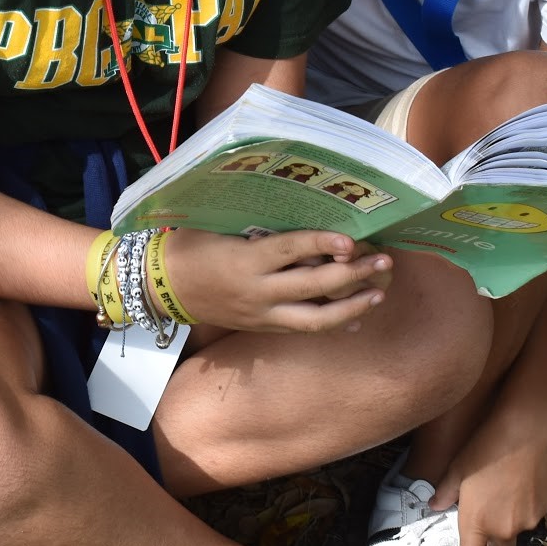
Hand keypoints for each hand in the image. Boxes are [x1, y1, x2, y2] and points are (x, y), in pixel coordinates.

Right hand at [161, 228, 392, 333]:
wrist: (163, 288)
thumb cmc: (190, 246)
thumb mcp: (217, 226)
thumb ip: (258, 226)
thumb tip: (302, 216)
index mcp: (245, 260)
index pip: (291, 251)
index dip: (322, 244)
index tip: (352, 240)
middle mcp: (257, 291)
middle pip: (313, 288)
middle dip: (352, 276)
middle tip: (383, 263)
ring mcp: (261, 315)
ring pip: (314, 320)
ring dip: (351, 308)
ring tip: (379, 294)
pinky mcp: (262, 327)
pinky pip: (302, 329)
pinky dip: (332, 324)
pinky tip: (356, 318)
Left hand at [428, 402, 546, 545]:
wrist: (525, 430)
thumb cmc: (483, 447)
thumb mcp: (456, 469)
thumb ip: (445, 493)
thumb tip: (434, 507)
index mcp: (475, 522)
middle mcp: (502, 528)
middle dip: (491, 541)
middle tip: (485, 513)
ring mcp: (527, 521)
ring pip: (514, 532)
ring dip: (507, 521)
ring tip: (503, 487)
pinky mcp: (544, 509)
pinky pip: (531, 517)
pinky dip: (523, 507)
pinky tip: (518, 481)